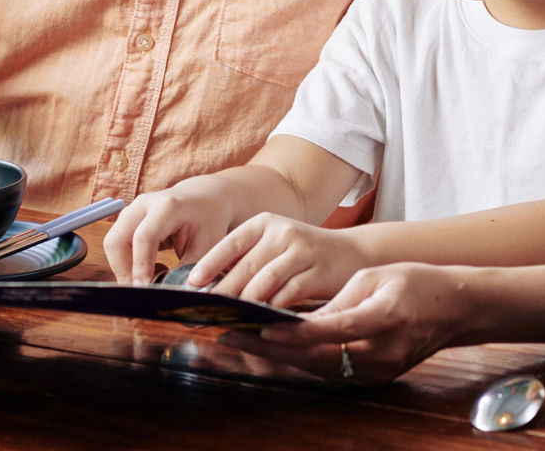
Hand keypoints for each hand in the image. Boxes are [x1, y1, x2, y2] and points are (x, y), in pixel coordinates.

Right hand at [103, 175, 246, 284]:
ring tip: (150, 279)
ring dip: (125, 268)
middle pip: (116, 240)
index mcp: (167, 206)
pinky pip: (117, 245)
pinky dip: (127, 263)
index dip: (140, 266)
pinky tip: (150, 270)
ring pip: (112, 244)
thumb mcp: (207, 247)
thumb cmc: (208, 221)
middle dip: (124, 271)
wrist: (205, 197)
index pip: (144, 238)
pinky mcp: (126, 219)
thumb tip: (169, 297)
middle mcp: (143, 205)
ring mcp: (131, 210)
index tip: (145, 290)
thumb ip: (187, 272)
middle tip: (141, 292)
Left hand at [191, 213, 368, 306]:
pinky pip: (288, 294)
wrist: (352, 253)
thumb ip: (248, 260)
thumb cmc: (304, 255)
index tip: (192, 284)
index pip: (230, 243)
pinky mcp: (317, 271)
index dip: (209, 264)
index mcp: (265, 223)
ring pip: (264, 282)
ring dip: (244, 304)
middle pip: (244, 267)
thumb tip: (209, 287)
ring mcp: (301, 250)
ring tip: (229, 319)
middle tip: (204, 312)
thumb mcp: (275, 246)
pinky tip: (261, 322)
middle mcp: (282, 232)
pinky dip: (272, 310)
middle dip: (222, 293)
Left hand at [222, 262, 474, 384]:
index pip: (331, 331)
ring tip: (243, 340)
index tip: (261, 328)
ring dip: (281, 357)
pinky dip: (302, 360)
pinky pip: (331, 371)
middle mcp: (380, 353)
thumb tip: (300, 316)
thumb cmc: (417, 284)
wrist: (457, 308)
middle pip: (317, 358)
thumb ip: (339, 298)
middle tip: (233, 336)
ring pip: (319, 368)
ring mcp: (379, 371)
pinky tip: (275, 349)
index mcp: (383, 320)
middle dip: (272, 349)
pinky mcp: (375, 378)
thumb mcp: (377, 278)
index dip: (294, 333)